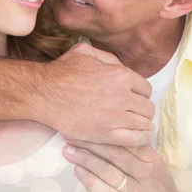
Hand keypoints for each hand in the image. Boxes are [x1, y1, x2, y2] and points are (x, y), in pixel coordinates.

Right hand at [39, 43, 155, 146]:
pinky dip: (141, 138)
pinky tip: (141, 136)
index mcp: (120, 75)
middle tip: (135, 112)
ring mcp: (114, 117)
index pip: (146, 89)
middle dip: (142, 109)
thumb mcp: (85, 51)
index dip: (141, 94)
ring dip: (142, 124)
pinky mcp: (105, 134)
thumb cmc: (62, 71)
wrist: (44, 93)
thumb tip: (120, 66)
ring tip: (136, 125)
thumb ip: (108, 57)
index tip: (135, 98)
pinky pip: (134, 139)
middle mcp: (121, 96)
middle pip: (147, 107)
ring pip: (144, 124)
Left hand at [63, 139, 183, 191]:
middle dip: (93, 143)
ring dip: (87, 160)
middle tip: (73, 135)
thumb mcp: (155, 166)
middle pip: (117, 154)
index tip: (89, 124)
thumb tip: (112, 131)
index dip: (107, 133)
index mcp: (153, 161)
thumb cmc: (158, 186)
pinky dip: (92, 182)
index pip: (128, 142)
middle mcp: (147, 175)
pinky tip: (79, 172)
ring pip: (110, 173)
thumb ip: (138, 150)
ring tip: (70, 151)